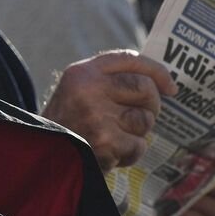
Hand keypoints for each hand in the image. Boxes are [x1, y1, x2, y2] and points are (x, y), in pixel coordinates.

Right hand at [42, 50, 175, 170]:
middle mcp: (88, 89)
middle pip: (144, 88)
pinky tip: (111, 154)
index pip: (128, 59)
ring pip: (144, 119)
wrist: (43, 156)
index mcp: (82, 72)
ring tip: (116, 138)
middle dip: (151, 105)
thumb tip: (160, 83)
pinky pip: (138, 145)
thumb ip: (109, 81)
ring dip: (137, 133)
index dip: (156, 70)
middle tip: (139, 118)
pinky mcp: (105, 141)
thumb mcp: (78, 91)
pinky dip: (130, 154)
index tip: (171, 86)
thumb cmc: (68, 125)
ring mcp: (97, 115)